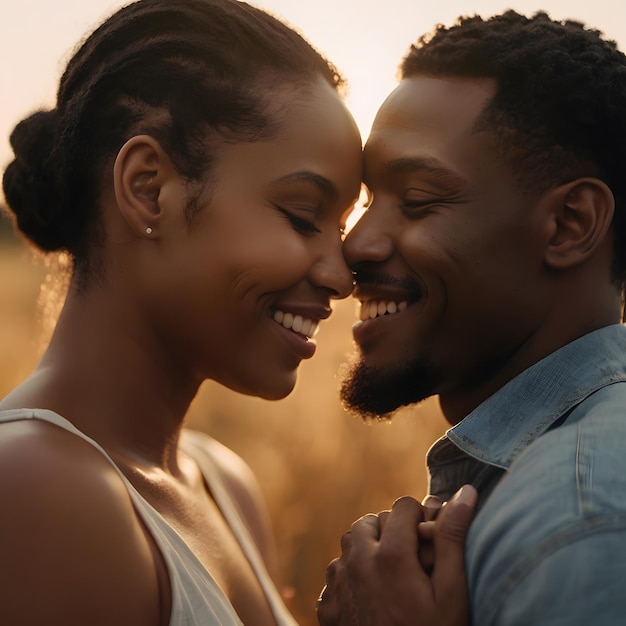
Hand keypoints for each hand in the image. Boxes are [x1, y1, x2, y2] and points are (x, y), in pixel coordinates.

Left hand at [317, 485, 476, 625]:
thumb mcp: (452, 594)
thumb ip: (453, 539)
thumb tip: (465, 492)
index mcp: (390, 555)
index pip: (402, 506)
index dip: (419, 517)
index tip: (429, 538)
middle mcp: (357, 562)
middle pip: (370, 521)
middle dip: (390, 529)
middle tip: (411, 555)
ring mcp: (338, 584)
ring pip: (348, 544)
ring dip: (367, 548)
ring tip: (391, 573)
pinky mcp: (328, 606)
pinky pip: (335, 573)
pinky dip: (351, 574)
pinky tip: (370, 594)